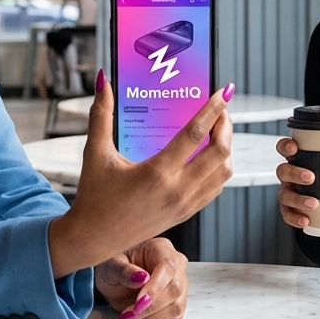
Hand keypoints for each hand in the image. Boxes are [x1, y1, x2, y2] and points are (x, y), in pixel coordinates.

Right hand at [48, 71, 233, 276]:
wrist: (93, 238)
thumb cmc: (93, 196)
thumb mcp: (95, 152)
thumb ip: (100, 114)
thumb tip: (102, 80)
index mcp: (156, 173)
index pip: (196, 135)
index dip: (213, 110)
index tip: (223, 92)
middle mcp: (176, 190)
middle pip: (220, 153)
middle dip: (226, 126)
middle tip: (222, 109)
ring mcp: (184, 205)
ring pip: (223, 173)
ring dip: (226, 148)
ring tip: (218, 131)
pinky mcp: (185, 214)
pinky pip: (215, 189)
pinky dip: (219, 169)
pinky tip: (210, 156)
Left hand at [94, 238, 188, 318]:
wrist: (115, 280)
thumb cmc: (114, 267)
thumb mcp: (111, 265)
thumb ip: (124, 270)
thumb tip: (142, 278)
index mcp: (161, 249)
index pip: (168, 268)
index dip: (155, 288)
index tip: (138, 304)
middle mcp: (176, 266)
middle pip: (175, 289)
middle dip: (150, 308)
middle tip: (126, 317)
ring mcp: (180, 285)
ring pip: (175, 307)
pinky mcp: (177, 303)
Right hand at [275, 137, 319, 229]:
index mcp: (299, 159)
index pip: (284, 148)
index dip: (285, 146)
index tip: (294, 148)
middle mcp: (289, 175)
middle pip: (283, 171)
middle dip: (295, 174)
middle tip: (311, 178)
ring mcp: (287, 191)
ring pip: (284, 194)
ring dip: (297, 198)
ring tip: (314, 203)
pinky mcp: (289, 208)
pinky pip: (287, 214)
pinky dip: (294, 218)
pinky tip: (306, 221)